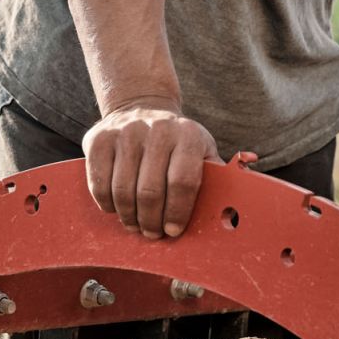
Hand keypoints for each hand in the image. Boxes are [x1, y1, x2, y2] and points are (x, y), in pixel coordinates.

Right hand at [83, 99, 219, 237]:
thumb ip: (221, 175)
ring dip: (129, 217)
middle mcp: (157, 130)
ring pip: (123, 191)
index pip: (182, 182)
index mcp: (188, 135)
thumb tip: (239, 199)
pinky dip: (107, 205)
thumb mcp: (204, 149)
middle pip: (150, 191)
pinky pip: (99, 184)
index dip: (177, 212)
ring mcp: (125, 132)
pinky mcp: (99, 138)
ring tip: (136, 224)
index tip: (173, 230)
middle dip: (151, 221)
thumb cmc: (179, 141)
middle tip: (152, 233)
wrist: (141, 106)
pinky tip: (117, 208)